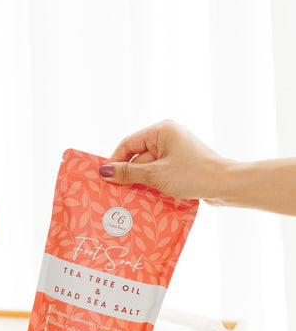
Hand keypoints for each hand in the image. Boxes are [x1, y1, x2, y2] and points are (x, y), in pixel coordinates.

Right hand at [99, 120, 230, 203]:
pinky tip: (145, 199)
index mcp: (161, 131)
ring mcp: (176, 152)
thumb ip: (128, 173)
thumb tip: (103, 171)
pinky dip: (152, 185)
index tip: (104, 179)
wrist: (227, 185)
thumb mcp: (155, 174)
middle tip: (114, 193)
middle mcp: (168, 138)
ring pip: (148, 168)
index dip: (114, 161)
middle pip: (137, 158)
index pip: (128, 144)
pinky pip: (159, 174)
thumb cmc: (193, 174)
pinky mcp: (181, 166)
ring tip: (129, 199)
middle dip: (128, 176)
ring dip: (140, 184)